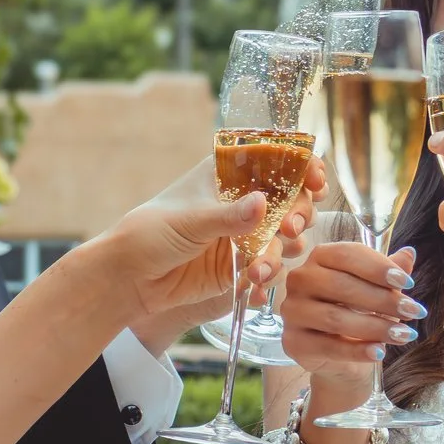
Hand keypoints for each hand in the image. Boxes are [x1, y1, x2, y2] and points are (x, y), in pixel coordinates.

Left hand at [101, 155, 322, 322]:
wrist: (129, 278)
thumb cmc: (149, 234)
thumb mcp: (189, 221)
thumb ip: (228, 217)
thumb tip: (265, 205)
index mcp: (228, 175)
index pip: (275, 160)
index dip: (302, 166)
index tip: (314, 181)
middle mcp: (242, 201)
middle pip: (292, 199)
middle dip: (300, 213)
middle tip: (291, 227)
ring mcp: (245, 233)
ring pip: (286, 235)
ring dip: (284, 249)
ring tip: (262, 267)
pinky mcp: (243, 264)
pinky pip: (271, 265)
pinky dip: (270, 274)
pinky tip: (254, 283)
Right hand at [275, 241, 421, 384]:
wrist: (339, 353)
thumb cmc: (357, 311)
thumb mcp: (376, 289)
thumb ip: (389, 273)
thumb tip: (409, 253)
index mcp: (319, 258)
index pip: (347, 255)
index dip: (378, 268)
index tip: (408, 282)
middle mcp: (300, 280)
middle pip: (342, 286)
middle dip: (383, 300)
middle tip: (413, 311)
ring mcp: (292, 311)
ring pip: (336, 318)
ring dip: (375, 327)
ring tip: (404, 334)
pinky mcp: (294, 342)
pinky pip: (329, 346)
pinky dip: (357, 351)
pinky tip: (380, 352)